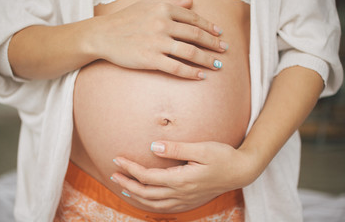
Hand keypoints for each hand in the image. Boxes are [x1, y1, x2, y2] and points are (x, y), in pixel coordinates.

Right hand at [89, 0, 227, 79]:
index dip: (209, 27)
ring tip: (217, 65)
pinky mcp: (151, 59)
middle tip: (225, 49)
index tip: (220, 34)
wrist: (103, 35)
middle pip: (196, 35)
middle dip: (213, 43)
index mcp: (163, 8)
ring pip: (190, 52)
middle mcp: (162, 23)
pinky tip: (201, 76)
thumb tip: (192, 2)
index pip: (193, 19)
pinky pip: (177, 67)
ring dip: (207, 59)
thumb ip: (171, 3)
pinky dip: (191, 72)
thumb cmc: (125, 19)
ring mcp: (157, 42)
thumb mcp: (148, 4)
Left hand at [111, 141, 258, 212]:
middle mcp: (181, 192)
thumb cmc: (223, 156)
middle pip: (146, 193)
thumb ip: (176, 148)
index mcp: (181, 179)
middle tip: (113, 174)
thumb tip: (152, 147)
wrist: (241, 171)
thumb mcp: (201, 148)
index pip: (148, 176)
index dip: (130, 168)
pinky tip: (145, 198)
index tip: (117, 159)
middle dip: (127, 183)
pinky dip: (150, 204)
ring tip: (123, 187)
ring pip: (153, 204)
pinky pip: (164, 207)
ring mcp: (185, 198)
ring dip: (136, 196)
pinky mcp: (190, 199)